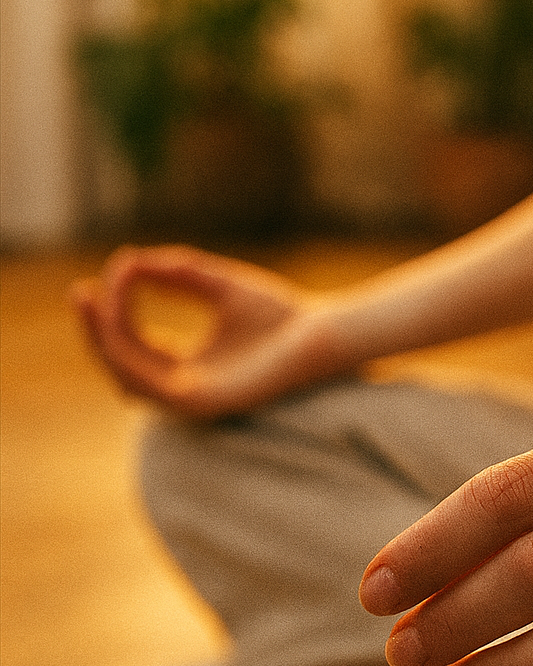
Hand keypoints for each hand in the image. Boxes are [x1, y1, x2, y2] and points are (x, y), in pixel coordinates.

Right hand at [71, 244, 340, 417]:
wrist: (319, 333)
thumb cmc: (280, 313)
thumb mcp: (217, 285)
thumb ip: (175, 274)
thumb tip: (128, 260)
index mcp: (191, 365)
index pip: (136, 345)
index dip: (116, 314)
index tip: (114, 272)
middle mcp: (186, 387)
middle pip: (123, 363)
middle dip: (96, 329)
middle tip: (80, 293)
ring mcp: (192, 400)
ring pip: (126, 375)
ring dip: (102, 339)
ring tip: (91, 301)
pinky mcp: (201, 404)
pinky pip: (147, 384)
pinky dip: (126, 353)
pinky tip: (117, 319)